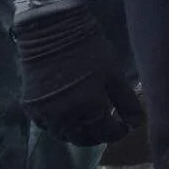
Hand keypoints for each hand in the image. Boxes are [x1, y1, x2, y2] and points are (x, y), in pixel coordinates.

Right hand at [12, 0, 139, 145]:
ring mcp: (46, 115)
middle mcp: (66, 117)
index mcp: (89, 108)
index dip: (118, 132)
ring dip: (79, 134)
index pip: (107, 133)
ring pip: (65, 136)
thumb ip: (126, 101)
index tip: (124, 126)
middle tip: (107, 127)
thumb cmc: (88, 48)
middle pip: (85, 139)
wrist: (51, 30)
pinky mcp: (32, 109)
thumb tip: (136, 124)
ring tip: (90, 123)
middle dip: (99, 136)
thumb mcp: (114, 72)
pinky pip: (48, 127)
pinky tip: (69, 117)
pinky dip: (60, 127)